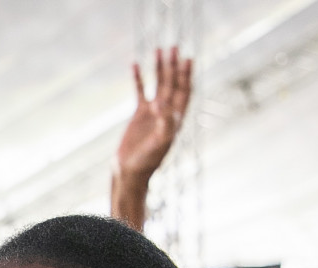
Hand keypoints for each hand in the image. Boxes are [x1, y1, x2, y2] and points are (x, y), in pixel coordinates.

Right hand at [116, 47, 192, 180]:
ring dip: (159, 68)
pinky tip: (135, 65)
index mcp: (176, 118)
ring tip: (158, 49)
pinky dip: (138, 78)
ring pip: (158, 84)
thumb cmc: (148, 160)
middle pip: (173, 84)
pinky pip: (140, 91)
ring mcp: (153, 112)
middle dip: (174, 66)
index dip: (186, 76)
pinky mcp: (139, 114)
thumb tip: (162, 103)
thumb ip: (165, 122)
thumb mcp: (160, 142)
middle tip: (174, 47)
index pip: (184, 92)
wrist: (130, 170)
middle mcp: (167, 112)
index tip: (187, 59)